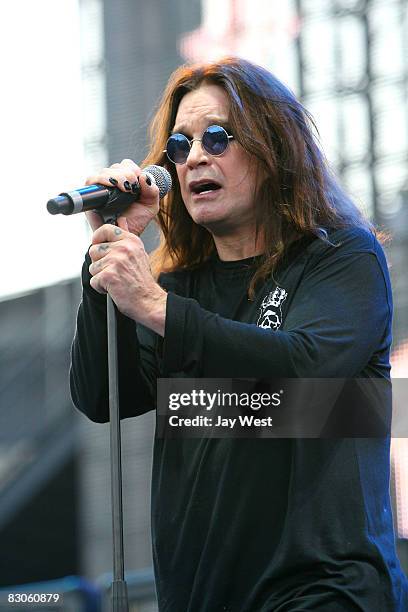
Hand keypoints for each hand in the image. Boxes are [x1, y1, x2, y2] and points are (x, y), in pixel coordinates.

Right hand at [84, 159, 159, 234]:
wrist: (124, 236)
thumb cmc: (136, 221)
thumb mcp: (150, 206)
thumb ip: (153, 191)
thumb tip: (144, 177)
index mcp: (126, 181)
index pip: (126, 165)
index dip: (132, 169)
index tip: (138, 180)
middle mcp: (113, 183)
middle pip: (116, 167)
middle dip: (126, 174)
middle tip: (131, 187)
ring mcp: (102, 189)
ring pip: (105, 172)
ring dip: (116, 176)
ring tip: (124, 188)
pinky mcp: (92, 196)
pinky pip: (91, 181)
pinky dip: (101, 179)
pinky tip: (112, 185)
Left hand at [88, 217, 166, 334]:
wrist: (149, 301)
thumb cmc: (143, 281)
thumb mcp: (139, 253)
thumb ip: (127, 236)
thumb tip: (121, 220)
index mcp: (131, 241)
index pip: (105, 229)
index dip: (98, 237)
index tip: (99, 244)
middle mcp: (124, 248)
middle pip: (94, 250)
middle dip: (100, 263)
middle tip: (114, 271)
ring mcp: (115, 261)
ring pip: (92, 266)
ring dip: (100, 276)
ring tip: (116, 280)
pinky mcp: (108, 275)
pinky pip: (94, 280)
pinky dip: (101, 287)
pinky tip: (114, 288)